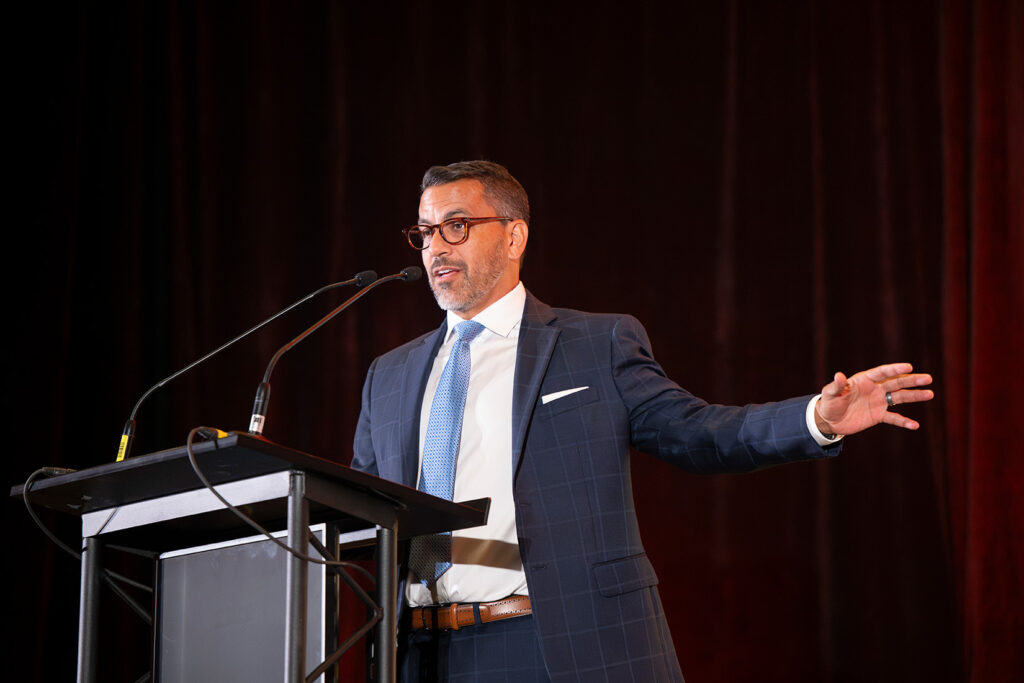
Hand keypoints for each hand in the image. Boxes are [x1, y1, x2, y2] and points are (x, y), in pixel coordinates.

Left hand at [814, 363, 933, 435]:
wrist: (829, 421)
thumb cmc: (828, 404)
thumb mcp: (830, 394)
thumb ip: (837, 386)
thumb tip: (839, 376)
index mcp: (864, 380)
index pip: (882, 372)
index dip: (895, 369)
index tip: (909, 366)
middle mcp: (875, 389)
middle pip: (896, 382)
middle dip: (911, 380)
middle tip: (928, 378)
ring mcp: (878, 402)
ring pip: (900, 397)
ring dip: (914, 396)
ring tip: (930, 394)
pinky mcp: (878, 415)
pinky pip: (894, 418)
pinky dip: (904, 421)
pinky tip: (915, 425)